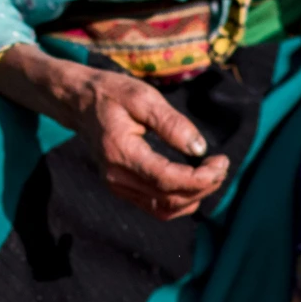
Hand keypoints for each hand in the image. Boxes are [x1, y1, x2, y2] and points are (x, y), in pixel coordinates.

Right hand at [0, 45, 229, 220]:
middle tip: (221, 164)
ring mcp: (116, 186)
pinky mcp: (120, 188)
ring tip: (209, 173)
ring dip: (194, 196)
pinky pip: (156, 207)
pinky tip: (191, 182)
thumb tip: (200, 150)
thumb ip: (171, 123)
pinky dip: (179, 200)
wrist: (78, 101)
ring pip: (165, 208)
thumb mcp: (142, 96)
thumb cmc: (110, 94)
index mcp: (121, 152)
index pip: (168, 180)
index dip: (202, 178)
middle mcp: (116, 176)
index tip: (222, 161)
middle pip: (170, 198)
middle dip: (204, 186)